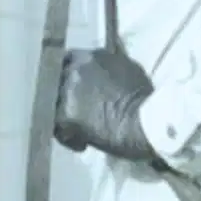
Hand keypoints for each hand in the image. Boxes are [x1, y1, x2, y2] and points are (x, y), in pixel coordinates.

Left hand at [53, 44, 164, 167]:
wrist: (145, 122)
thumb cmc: (144, 99)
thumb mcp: (128, 71)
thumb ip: (109, 69)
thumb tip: (104, 76)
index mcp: (91, 57)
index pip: (68, 60)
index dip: (70, 76)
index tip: (77, 88)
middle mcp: (75, 70)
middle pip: (58, 83)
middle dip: (66, 97)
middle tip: (80, 112)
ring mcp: (68, 92)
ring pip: (56, 106)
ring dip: (67, 118)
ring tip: (82, 132)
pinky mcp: (65, 115)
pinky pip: (59, 129)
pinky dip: (70, 138)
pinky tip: (84, 144)